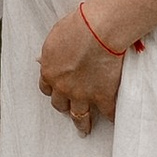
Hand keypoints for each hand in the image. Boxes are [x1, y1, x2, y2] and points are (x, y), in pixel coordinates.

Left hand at [37, 3, 124, 136]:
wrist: (97, 30)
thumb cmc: (76, 26)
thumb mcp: (55, 37)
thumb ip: (51, 53)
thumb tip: (43, 59)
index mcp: (49, 72)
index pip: (46, 88)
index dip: (53, 90)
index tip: (58, 94)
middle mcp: (63, 87)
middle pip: (60, 104)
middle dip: (65, 107)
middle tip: (70, 112)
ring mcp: (83, 94)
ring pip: (79, 116)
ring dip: (82, 124)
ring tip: (85, 130)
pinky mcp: (102, 96)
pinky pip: (107, 113)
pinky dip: (111, 118)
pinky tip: (113, 122)